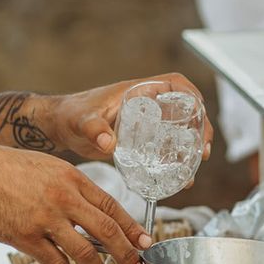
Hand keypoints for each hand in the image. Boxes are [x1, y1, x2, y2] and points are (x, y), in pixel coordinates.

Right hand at [0, 145, 151, 263]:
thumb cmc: (10, 170)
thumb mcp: (50, 167)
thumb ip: (73, 188)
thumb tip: (96, 212)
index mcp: (73, 179)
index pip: (112, 206)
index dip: (132, 228)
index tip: (145, 243)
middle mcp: (64, 198)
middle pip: (106, 231)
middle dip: (126, 255)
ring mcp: (45, 218)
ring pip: (84, 252)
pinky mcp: (25, 237)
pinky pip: (54, 263)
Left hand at [43, 72, 213, 160]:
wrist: (60, 128)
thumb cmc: (70, 115)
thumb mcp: (81, 121)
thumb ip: (93, 129)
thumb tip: (107, 142)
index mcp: (138, 91)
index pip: (176, 84)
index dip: (193, 96)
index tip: (200, 114)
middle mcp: (147, 104)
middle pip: (185, 110)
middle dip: (200, 128)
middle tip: (202, 151)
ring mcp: (146, 123)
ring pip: (179, 131)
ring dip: (191, 148)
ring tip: (194, 168)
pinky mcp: (141, 140)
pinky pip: (165, 147)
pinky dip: (175, 161)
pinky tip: (177, 179)